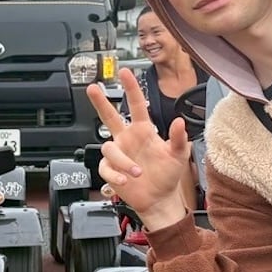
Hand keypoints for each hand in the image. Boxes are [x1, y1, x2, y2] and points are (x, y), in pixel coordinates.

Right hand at [86, 69, 192, 228]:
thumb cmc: (168, 175)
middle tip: (92, 87)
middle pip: (109, 116)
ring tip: (136, 173)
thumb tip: (179, 122)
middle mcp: (128, 139)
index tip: (125, 72)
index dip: (131, 88)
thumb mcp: (178, 156)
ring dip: (122, 161)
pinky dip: (114, 175)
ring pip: (109, 148)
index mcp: (144, 131)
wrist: (160, 199)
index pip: (136, 105)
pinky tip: (124, 181)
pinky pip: (106, 168)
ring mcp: (119, 154)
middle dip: (100, 102)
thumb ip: (179, 138)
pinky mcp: (111, 170)